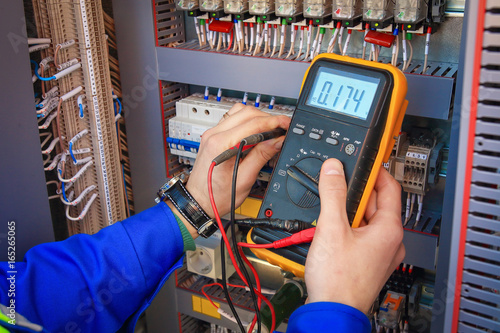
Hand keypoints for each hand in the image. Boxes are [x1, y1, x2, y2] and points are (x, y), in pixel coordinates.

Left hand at [186, 103, 289, 222]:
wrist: (199, 201)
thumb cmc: (217, 195)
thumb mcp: (245, 179)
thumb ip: (262, 156)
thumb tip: (277, 140)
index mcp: (221, 144)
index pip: (253, 123)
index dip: (274, 122)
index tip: (286, 124)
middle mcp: (214, 134)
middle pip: (246, 112)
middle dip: (267, 118)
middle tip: (281, 128)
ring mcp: (212, 133)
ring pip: (239, 112)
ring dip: (257, 118)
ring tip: (269, 131)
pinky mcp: (213, 136)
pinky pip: (233, 119)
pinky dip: (247, 122)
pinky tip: (255, 133)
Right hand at [304, 159, 404, 313]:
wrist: (331, 311)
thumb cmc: (339, 279)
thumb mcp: (332, 227)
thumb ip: (333, 193)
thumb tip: (334, 169)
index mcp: (390, 229)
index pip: (390, 187)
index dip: (375, 171)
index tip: (362, 162)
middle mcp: (390, 241)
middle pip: (375, 203)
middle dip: (355, 194)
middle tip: (336, 187)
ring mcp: (380, 253)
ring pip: (367, 220)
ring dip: (349, 212)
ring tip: (330, 213)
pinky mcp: (369, 262)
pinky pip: (362, 235)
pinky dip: (348, 228)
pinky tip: (332, 231)